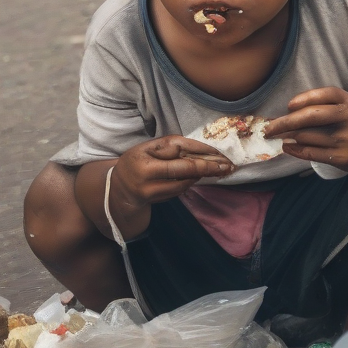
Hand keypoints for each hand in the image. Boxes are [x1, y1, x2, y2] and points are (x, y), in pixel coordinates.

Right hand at [111, 136, 233, 210]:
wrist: (119, 188)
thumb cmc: (137, 161)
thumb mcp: (148, 148)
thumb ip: (171, 146)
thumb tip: (199, 150)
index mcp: (144, 157)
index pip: (178, 151)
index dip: (201, 151)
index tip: (220, 153)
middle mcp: (146, 176)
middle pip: (185, 170)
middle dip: (209, 167)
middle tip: (228, 166)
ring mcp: (152, 192)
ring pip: (185, 182)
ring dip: (202, 175)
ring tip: (217, 169)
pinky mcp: (158, 201)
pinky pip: (180, 191)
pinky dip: (191, 182)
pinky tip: (199, 177)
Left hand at [265, 87, 347, 172]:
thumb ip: (326, 104)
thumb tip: (289, 111)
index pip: (324, 95)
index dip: (303, 98)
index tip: (288, 105)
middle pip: (311, 117)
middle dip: (284, 122)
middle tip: (268, 127)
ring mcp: (347, 140)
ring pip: (308, 136)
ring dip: (287, 136)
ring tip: (277, 136)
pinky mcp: (344, 158)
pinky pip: (312, 153)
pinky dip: (295, 150)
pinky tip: (287, 147)